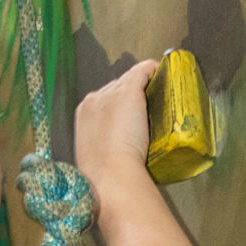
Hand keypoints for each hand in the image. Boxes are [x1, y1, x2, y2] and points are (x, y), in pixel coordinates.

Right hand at [73, 58, 159, 188]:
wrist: (111, 174)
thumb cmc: (104, 175)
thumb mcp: (94, 156)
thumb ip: (102, 143)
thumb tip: (113, 146)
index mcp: (84, 113)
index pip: (103, 99)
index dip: (118, 106)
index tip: (130, 118)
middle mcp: (94, 98)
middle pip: (116, 87)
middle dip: (130, 97)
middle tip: (144, 113)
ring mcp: (111, 93)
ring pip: (130, 80)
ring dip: (143, 86)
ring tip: (157, 96)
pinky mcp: (129, 91)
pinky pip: (143, 71)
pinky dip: (152, 70)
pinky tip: (162, 74)